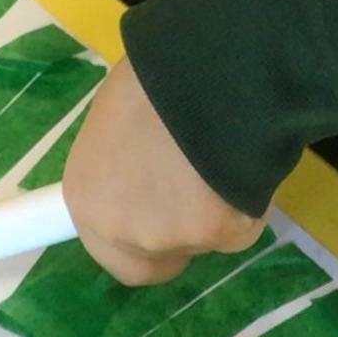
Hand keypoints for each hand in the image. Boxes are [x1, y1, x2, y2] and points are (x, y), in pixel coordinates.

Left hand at [64, 60, 264, 284]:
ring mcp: (171, 236)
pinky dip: (250, 199)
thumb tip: (146, 164)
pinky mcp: (220, 233)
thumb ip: (125, 160)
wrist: (207, 72)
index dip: (137, 239)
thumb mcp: (120, 117)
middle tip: (203, 206)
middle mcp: (121, 228)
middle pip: (155, 264)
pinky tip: (245, 158)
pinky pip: (244, 225)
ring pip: (205, 239)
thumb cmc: (156, 79)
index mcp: (86, 197)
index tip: (159, 218)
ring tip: (224, 152)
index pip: (110, 251)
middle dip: (179, 244)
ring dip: (217, 209)